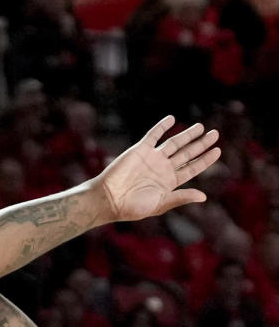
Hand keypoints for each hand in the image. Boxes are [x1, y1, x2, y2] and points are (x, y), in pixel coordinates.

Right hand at [96, 116, 220, 220]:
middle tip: (215, 134)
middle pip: (187, 153)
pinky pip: (153, 135)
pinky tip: (172, 119)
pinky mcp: (140, 150)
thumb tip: (204, 196)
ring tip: (200, 127)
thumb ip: (180, 197)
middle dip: (201, 144)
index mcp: (169, 182)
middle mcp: (163, 168)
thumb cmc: (132, 207)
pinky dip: (162, 126)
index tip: (217, 151)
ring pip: (174, 143)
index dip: (205, 160)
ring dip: (187, 134)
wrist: (108, 199)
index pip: (192, 168)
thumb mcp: (160, 204)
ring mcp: (152, 158)